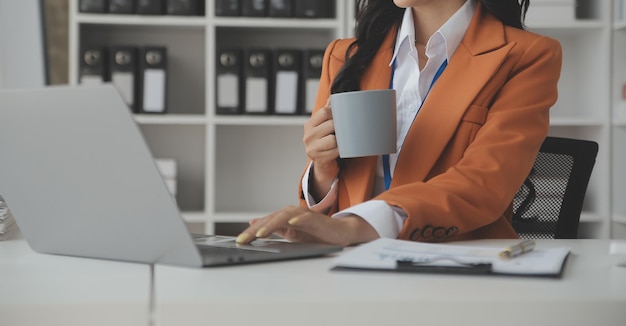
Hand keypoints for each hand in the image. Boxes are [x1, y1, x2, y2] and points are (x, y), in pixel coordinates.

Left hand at [235, 206, 378, 246]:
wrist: (338, 233)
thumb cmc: (315, 234)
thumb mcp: (290, 234)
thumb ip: (273, 229)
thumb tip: (253, 225)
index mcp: (284, 218)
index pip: (264, 224)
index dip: (251, 232)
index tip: (239, 242)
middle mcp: (292, 213)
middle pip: (270, 219)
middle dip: (255, 229)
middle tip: (243, 240)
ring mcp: (303, 215)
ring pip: (284, 216)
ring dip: (271, 224)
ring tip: (260, 233)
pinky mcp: (316, 218)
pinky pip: (306, 217)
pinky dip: (298, 218)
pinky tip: (291, 222)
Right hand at [303, 101, 339, 197]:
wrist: (322, 164)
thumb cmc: (324, 142)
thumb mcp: (322, 126)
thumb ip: (326, 113)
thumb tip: (332, 98)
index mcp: (309, 125)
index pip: (324, 112)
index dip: (335, 113)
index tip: (342, 116)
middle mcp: (308, 136)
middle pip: (330, 124)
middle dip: (340, 127)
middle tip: (345, 130)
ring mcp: (312, 148)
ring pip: (333, 139)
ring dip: (341, 140)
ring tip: (341, 141)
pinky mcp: (319, 158)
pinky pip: (336, 151)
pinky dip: (341, 150)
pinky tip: (340, 150)